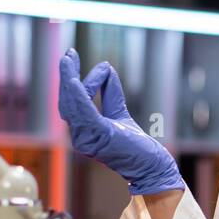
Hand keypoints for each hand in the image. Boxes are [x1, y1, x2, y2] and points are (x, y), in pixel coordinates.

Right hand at [57, 49, 184, 194]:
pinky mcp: (99, 137)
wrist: (151, 165)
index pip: (72, 103)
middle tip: (68, 54)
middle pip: (68, 102)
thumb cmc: (136, 144)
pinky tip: (76, 81)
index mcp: (84, 130)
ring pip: (74, 105)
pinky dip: (79, 96)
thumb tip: (107, 68)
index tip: (74, 58)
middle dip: (66, 76)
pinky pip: (85, 113)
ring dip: (69, 81)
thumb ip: (111, 93)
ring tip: (69, 61)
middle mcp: (81, 136)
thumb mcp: (119, 112)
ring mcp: (87, 139)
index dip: (70, 81)